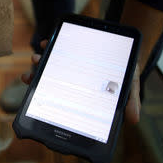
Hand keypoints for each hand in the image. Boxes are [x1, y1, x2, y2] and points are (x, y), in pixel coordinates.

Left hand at [21, 40, 140, 123]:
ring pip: (47, 64)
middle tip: (28, 78)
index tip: (37, 98)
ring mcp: (67, 63)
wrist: (127, 48)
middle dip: (36, 79)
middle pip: (47, 80)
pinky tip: (46, 43)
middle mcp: (71, 78)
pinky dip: (48, 44)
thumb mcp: (129, 85)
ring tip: (36, 58)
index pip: (60, 97)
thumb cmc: (126, 72)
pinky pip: (54, 46)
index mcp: (80, 91)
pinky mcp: (68, 47)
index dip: (47, 99)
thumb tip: (134, 120)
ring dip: (39, 61)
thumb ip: (129, 101)